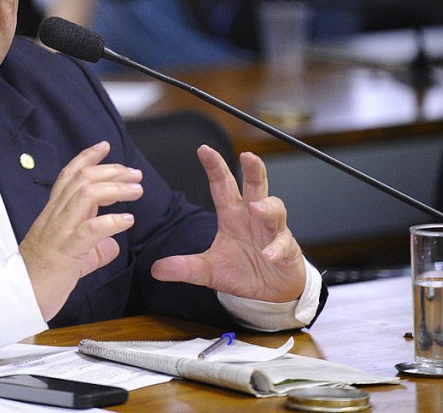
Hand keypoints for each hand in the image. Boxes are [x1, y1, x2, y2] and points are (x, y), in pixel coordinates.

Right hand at [20, 141, 143, 320]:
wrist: (19, 297)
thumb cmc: (42, 278)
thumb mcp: (72, 258)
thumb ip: (94, 248)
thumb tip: (113, 245)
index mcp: (53, 214)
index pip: (68, 175)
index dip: (87, 157)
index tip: (105, 146)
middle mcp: (55, 216)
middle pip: (82, 179)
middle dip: (111, 170)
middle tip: (134, 173)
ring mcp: (60, 231)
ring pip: (86, 195)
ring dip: (116, 188)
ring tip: (136, 190)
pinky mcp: (66, 251)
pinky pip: (90, 229)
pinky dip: (112, 221)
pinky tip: (127, 220)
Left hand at [151, 149, 306, 302]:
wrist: (270, 292)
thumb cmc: (242, 271)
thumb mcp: (209, 270)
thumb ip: (185, 267)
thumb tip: (156, 269)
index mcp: (232, 216)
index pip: (222, 186)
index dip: (214, 167)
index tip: (204, 150)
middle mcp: (252, 217)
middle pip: (256, 186)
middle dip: (253, 170)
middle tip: (248, 156)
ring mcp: (271, 231)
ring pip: (274, 209)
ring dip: (267, 208)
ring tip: (256, 208)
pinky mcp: (286, 249)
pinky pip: (283, 243)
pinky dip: (277, 247)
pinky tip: (269, 253)